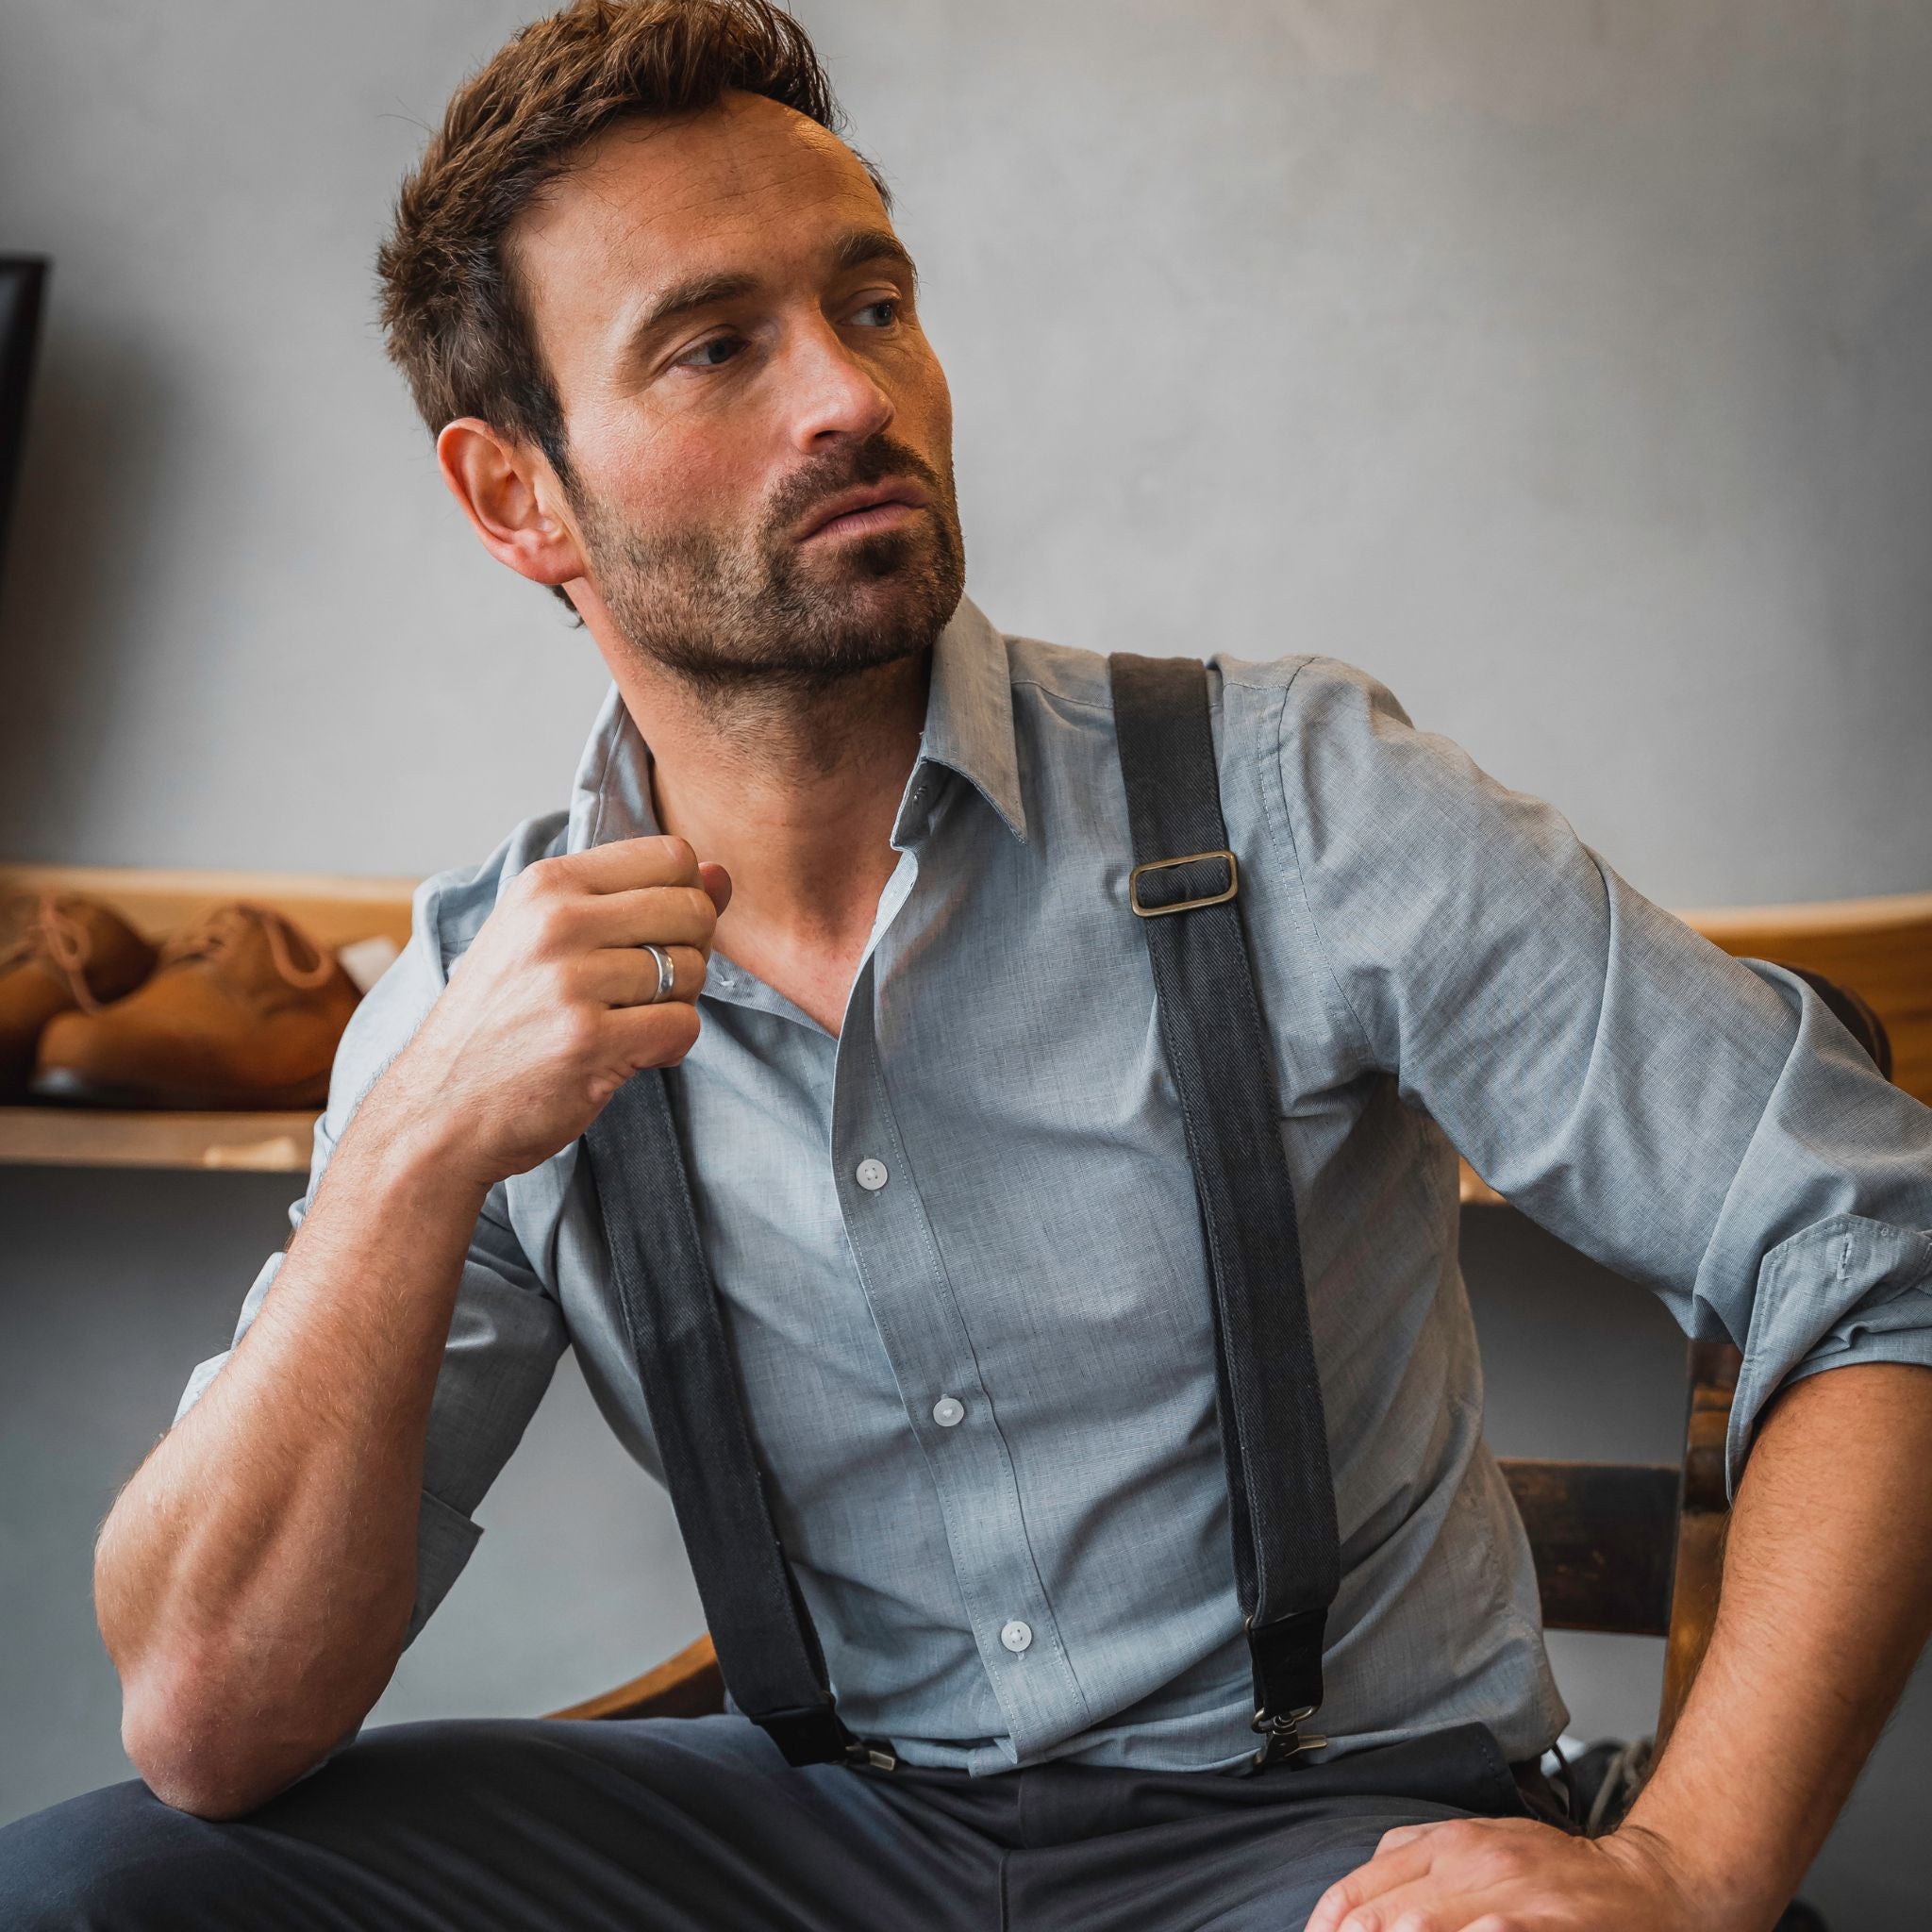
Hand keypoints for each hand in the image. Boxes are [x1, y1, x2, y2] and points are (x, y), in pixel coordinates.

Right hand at [378, 835, 731, 1190]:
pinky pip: (682, 1027)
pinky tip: (628, 1055)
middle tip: (650, 988)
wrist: (437, 1110)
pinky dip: (668, 1047)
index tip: (654, 935)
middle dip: (691, 953)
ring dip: (675, 1005)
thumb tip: (719, 873)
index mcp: (547, 883)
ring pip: (694, 971)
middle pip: (693, 910)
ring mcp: (572, 982)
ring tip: (626, 1023)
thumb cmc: (499, 1021)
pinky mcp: (589, 1042)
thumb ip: (634, 899)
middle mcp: (557, 922)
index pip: (671, 855)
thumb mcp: (544, 937)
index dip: (684, 898)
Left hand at [1305, 1815, 1714, 1931]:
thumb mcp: (1477, 1845)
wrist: (1646, 1882)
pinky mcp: (1547, 1922)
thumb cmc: (1557, 1874)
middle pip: (1379, 1917)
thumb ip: (1415, 1857)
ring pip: (1419, 1925)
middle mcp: (1468, 1860)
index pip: (1358, 1891)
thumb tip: (1350, 1902)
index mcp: (1444, 1841)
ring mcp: (1508, 1892)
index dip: (1327, 1929)